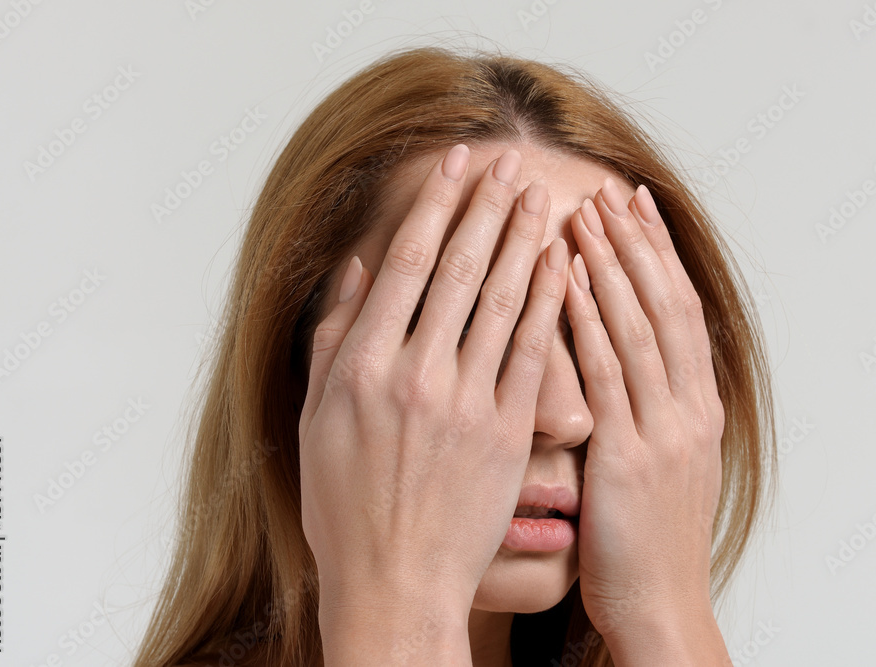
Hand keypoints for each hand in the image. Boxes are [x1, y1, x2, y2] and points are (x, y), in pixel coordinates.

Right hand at [297, 145, 568, 658]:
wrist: (395, 582)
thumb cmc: (345, 505)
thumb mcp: (315, 417)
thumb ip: (332, 335)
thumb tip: (357, 265)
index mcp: (361, 365)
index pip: (407, 263)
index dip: (436, 205)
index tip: (457, 163)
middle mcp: (414, 373)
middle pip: (460, 268)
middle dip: (487, 205)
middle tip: (510, 161)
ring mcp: (465, 402)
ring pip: (503, 300)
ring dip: (523, 239)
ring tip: (540, 195)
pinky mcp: (508, 432)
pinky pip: (535, 353)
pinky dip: (550, 303)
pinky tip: (561, 265)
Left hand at [565, 180, 724, 646]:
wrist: (661, 608)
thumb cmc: (646, 544)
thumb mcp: (662, 467)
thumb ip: (648, 410)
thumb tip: (624, 364)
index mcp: (697, 408)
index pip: (679, 309)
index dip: (657, 252)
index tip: (633, 203)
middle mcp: (688, 409)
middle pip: (665, 304)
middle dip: (635, 242)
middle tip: (607, 187)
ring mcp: (663, 430)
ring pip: (637, 326)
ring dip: (609, 264)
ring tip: (581, 211)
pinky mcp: (629, 457)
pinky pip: (604, 374)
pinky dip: (583, 318)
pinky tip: (558, 278)